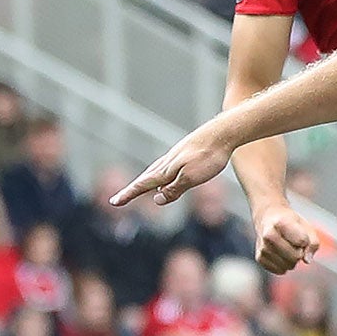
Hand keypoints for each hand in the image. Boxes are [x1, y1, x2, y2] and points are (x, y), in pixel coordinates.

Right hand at [113, 126, 233, 208]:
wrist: (222, 133)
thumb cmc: (208, 157)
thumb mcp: (192, 178)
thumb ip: (174, 189)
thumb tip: (157, 199)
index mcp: (166, 171)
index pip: (142, 186)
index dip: (128, 194)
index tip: (113, 202)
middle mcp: (166, 163)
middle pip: (145, 179)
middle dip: (132, 190)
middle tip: (119, 199)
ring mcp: (175, 157)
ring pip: (155, 172)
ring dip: (144, 182)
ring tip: (137, 189)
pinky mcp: (184, 153)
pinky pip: (166, 167)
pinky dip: (158, 175)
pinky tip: (164, 176)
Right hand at [252, 202, 320, 274]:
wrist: (267, 217)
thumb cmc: (289, 222)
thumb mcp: (306, 226)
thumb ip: (313, 243)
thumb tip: (307, 260)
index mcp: (281, 223)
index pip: (302, 241)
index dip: (305, 240)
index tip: (299, 233)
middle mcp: (268, 236)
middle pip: (295, 257)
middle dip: (299, 252)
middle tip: (293, 243)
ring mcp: (263, 248)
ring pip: (288, 266)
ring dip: (291, 260)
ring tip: (286, 247)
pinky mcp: (259, 258)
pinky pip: (280, 270)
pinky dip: (283, 265)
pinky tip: (280, 254)